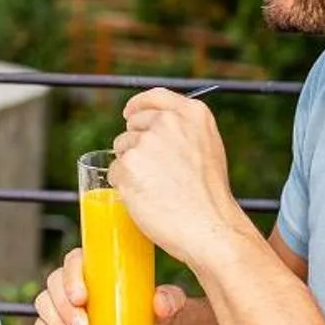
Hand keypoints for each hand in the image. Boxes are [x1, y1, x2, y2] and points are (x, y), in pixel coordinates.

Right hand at [31, 249, 190, 324]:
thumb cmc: (160, 317)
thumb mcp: (171, 308)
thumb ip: (171, 301)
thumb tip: (160, 302)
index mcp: (99, 269)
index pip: (73, 261)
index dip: (71, 277)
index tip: (82, 298)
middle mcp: (77, 283)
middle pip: (54, 285)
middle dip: (64, 308)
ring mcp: (65, 307)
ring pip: (45, 307)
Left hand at [108, 88, 250, 267]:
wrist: (209, 228)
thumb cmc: (209, 196)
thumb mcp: (208, 147)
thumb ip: (183, 130)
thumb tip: (153, 125)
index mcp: (192, 113)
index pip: (154, 97)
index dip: (138, 105)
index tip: (129, 113)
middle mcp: (168, 122)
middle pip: (132, 126)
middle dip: (136, 145)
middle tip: (157, 173)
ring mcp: (146, 143)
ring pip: (121, 150)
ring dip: (130, 167)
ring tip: (156, 188)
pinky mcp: (128, 166)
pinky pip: (114, 173)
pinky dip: (124, 186)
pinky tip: (146, 198)